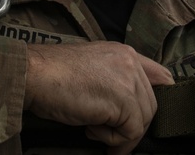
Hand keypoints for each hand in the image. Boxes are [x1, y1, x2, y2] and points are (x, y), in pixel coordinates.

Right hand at [24, 41, 173, 154]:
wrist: (34, 74)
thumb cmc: (52, 74)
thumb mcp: (91, 68)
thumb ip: (112, 79)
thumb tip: (124, 107)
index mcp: (124, 52)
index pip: (160, 75)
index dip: (160, 97)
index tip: (148, 117)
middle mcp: (130, 62)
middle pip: (151, 104)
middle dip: (132, 125)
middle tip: (108, 135)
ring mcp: (128, 80)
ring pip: (143, 120)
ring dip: (120, 135)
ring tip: (95, 131)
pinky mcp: (122, 101)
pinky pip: (131, 132)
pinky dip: (113, 141)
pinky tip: (91, 131)